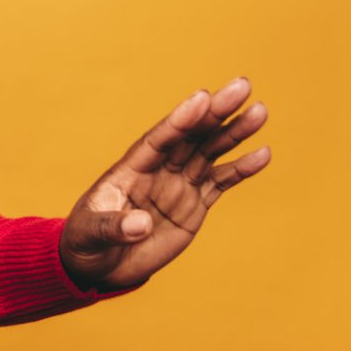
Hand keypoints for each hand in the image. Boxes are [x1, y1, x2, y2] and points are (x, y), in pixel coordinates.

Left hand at [59, 77, 270, 290]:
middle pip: (190, 136)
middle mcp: (158, 170)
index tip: (202, 98)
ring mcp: (178, 185)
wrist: (100, 265)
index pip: (158, 139)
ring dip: (234, 133)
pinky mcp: (194, 204)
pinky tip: (263, 153)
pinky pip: (221, 183)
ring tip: (260, 111)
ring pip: (210, 152)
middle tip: (243, 86)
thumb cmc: (86, 241)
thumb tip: (141, 224)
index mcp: (130, 169)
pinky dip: (241, 169)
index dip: (180, 120)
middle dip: (215, 112)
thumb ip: (114, 227)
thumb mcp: (90, 234)